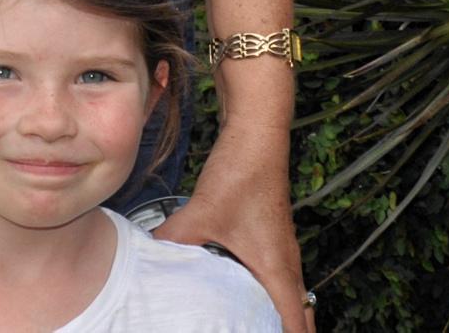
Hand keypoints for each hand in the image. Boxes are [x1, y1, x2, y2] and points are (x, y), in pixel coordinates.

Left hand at [154, 124, 313, 332]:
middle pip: (300, 312)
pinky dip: (270, 290)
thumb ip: (174, 240)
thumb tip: (149, 259)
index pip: (296, 321)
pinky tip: (242, 290)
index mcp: (277, 268)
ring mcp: (284, 247)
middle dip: (286, 330)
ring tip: (253, 326)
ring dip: (278, 312)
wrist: (257, 135)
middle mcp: (288, 262)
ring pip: (290, 292)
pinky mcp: (274, 233)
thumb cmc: (241, 174)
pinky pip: (280, 274)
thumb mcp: (200, 214)